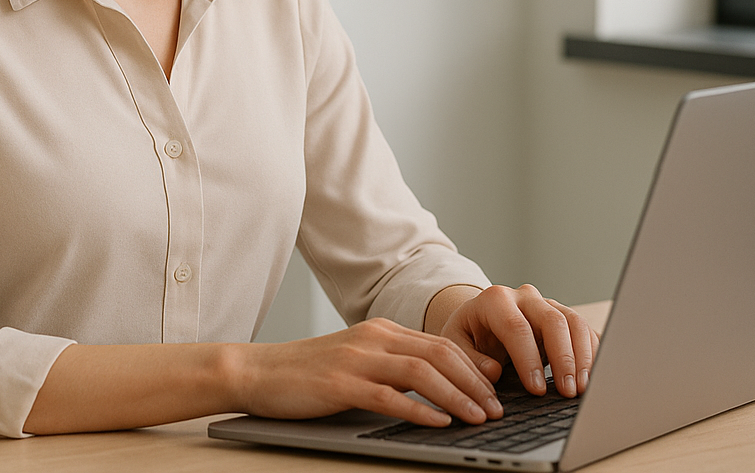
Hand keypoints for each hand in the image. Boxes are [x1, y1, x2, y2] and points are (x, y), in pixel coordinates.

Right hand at [229, 319, 505, 427]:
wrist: (257, 371)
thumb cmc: (307, 373)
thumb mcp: (357, 361)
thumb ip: (392, 367)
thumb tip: (436, 388)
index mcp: (381, 331)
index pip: (440, 343)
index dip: (474, 365)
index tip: (497, 388)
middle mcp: (374, 338)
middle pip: (439, 353)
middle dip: (475, 382)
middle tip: (498, 408)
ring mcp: (357, 359)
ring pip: (421, 371)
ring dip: (457, 395)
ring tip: (479, 417)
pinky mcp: (340, 384)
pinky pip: (389, 396)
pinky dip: (419, 410)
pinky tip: (439, 423)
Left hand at [437, 284, 598, 398]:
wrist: (479, 321)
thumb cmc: (469, 335)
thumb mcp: (455, 345)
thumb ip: (469, 359)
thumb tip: (493, 371)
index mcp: (495, 300)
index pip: (516, 327)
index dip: (529, 359)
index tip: (537, 390)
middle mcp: (524, 297)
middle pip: (553, 321)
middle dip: (563, 358)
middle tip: (567, 391)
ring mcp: (547, 304)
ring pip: (574, 322)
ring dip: (582, 357)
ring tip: (581, 388)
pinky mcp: (563, 317)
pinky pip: (585, 331)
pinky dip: (592, 353)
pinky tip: (590, 377)